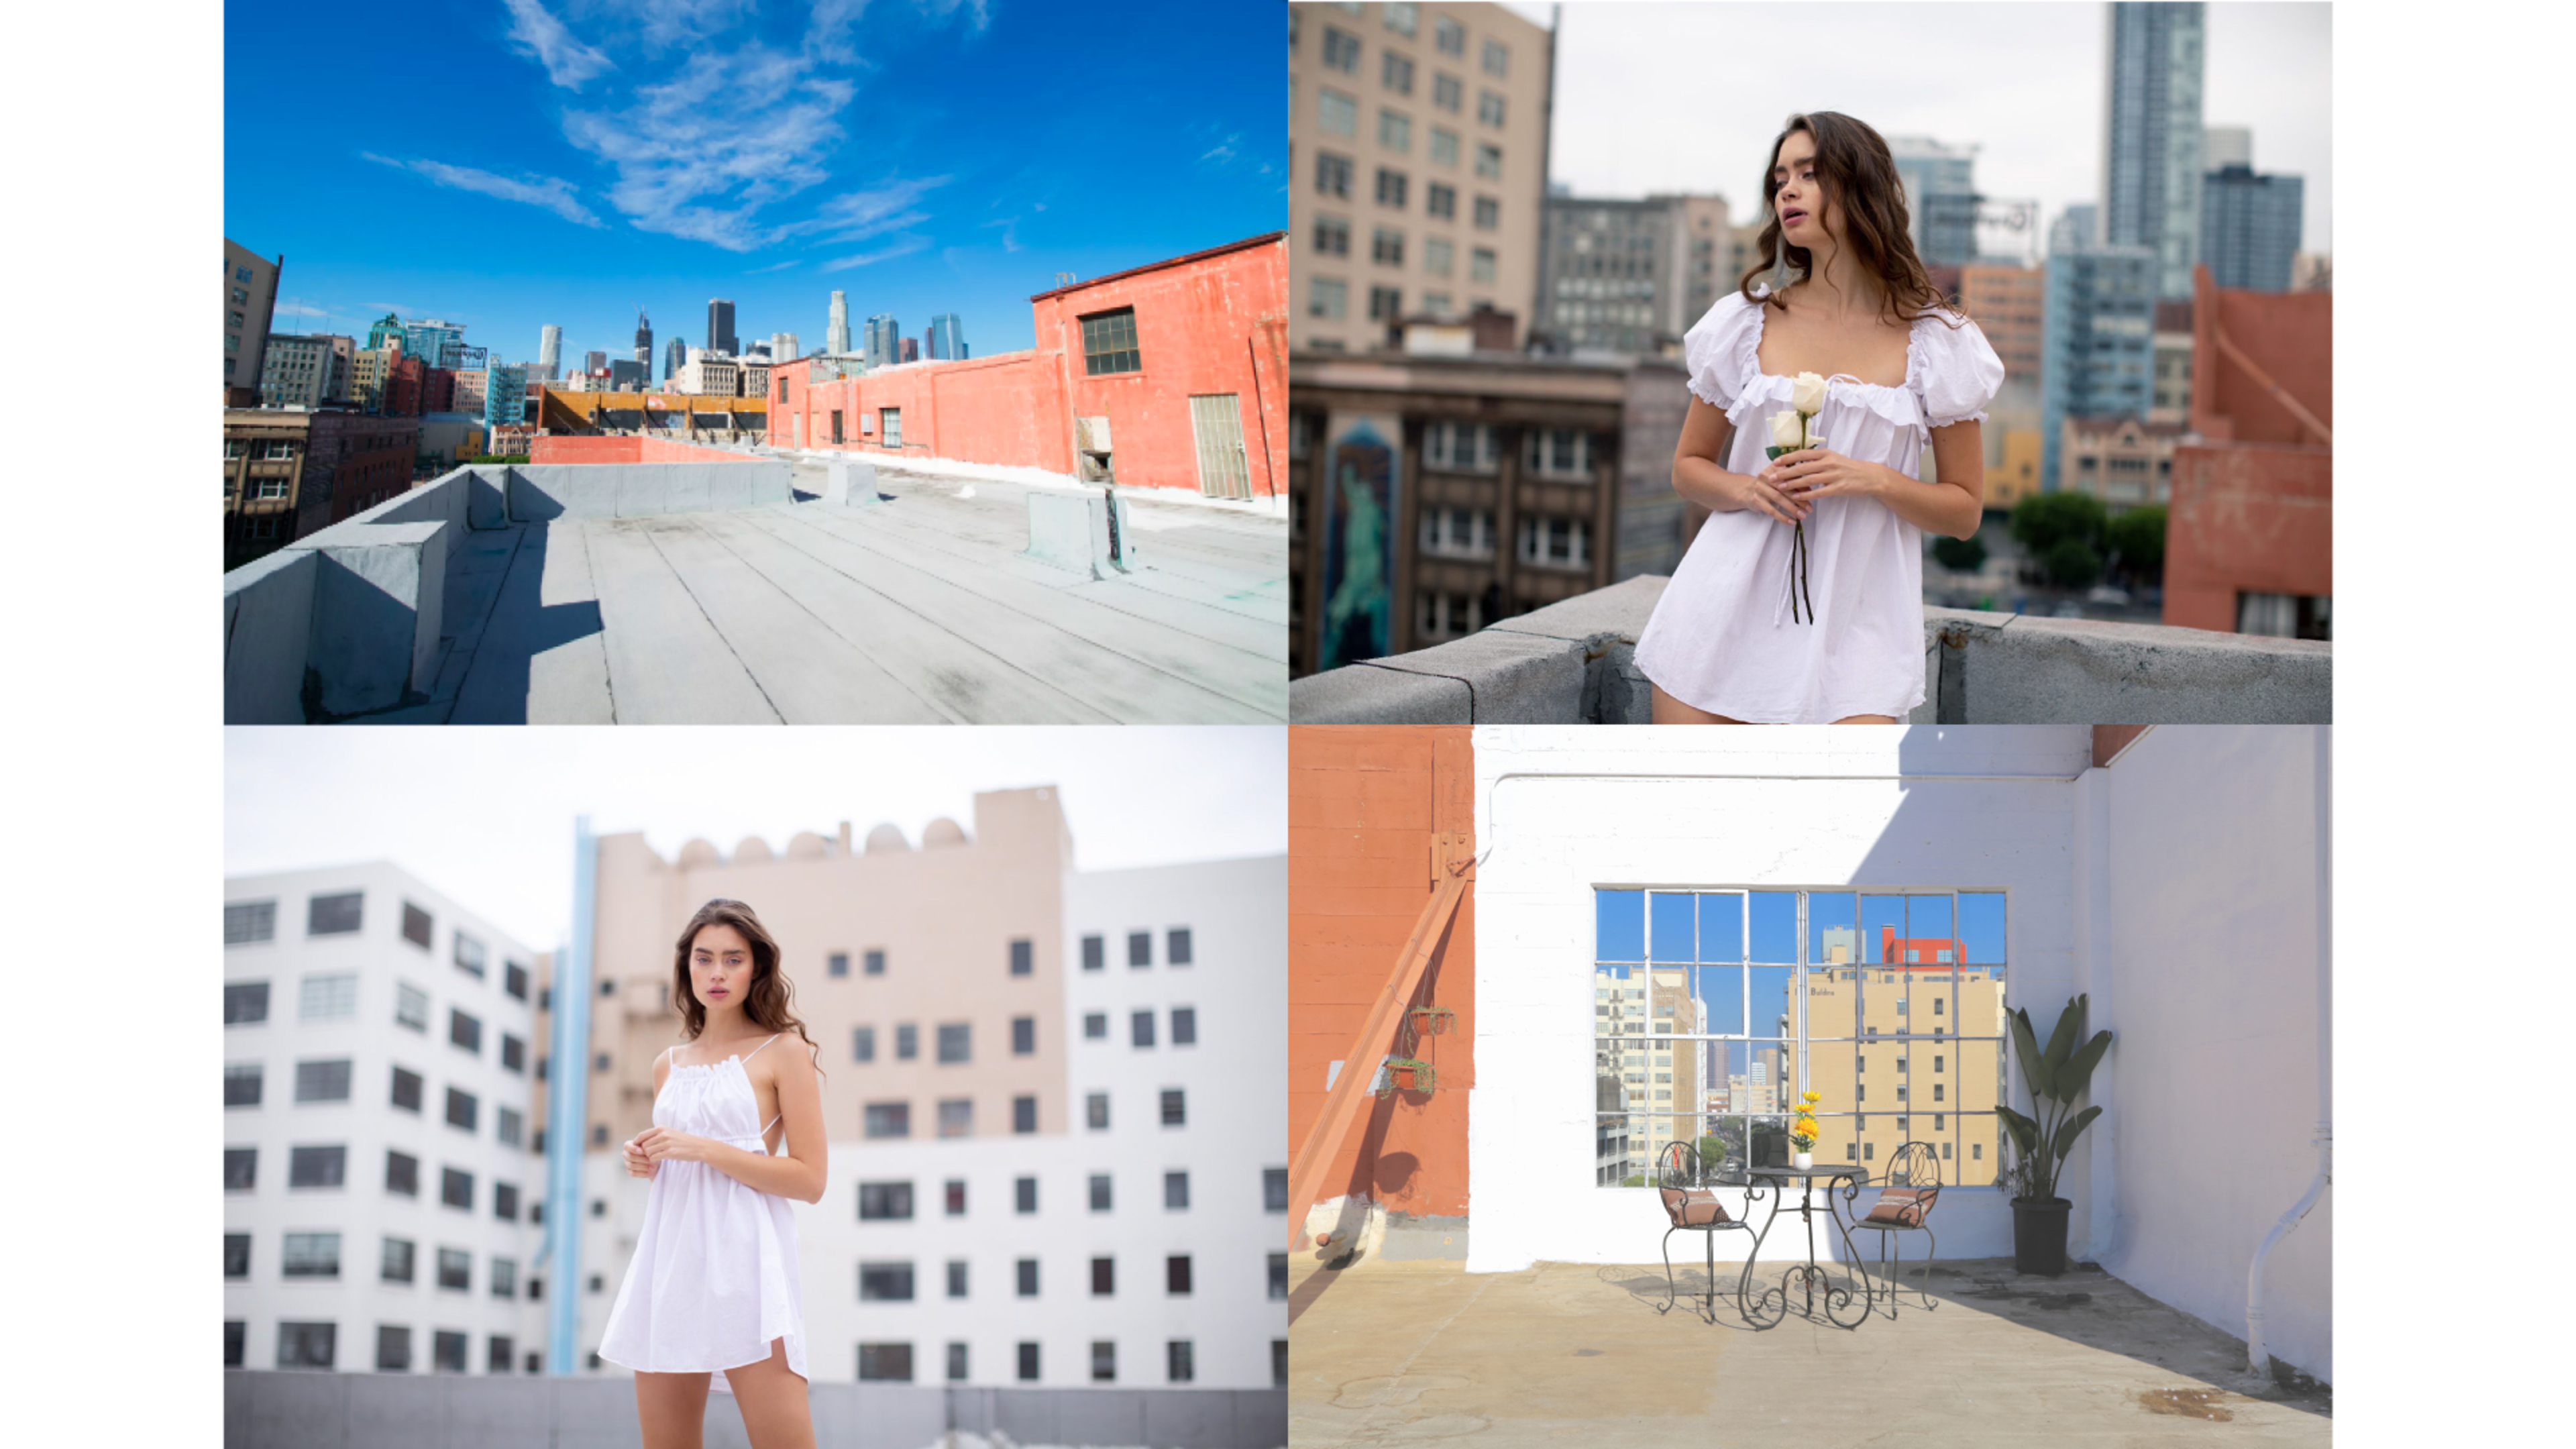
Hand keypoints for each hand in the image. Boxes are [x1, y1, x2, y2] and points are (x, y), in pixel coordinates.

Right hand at [622, 1136, 655, 1178]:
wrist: (655, 1159)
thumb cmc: (651, 1149)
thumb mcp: (650, 1145)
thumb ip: (645, 1145)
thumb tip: (643, 1150)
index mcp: (628, 1145)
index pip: (627, 1146)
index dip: (634, 1149)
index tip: (642, 1151)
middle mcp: (625, 1154)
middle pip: (630, 1157)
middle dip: (642, 1159)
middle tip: (652, 1160)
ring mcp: (626, 1163)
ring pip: (631, 1165)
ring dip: (643, 1166)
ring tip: (653, 1166)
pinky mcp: (629, 1171)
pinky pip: (633, 1173)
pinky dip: (642, 1173)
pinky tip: (650, 1171)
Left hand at [634, 1127, 712, 1165]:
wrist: (698, 1146)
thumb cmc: (682, 1141)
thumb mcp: (669, 1133)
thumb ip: (656, 1135)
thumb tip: (640, 1141)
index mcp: (661, 1128)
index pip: (642, 1136)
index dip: (637, 1144)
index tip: (638, 1150)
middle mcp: (663, 1134)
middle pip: (643, 1145)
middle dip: (644, 1152)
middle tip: (650, 1155)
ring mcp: (667, 1143)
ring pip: (647, 1152)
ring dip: (650, 1157)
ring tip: (656, 1157)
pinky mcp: (671, 1152)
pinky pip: (654, 1158)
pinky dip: (654, 1161)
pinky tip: (660, 1160)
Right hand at [1728, 466, 1810, 524]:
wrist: (1746, 490)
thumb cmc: (1769, 484)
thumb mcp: (1780, 478)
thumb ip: (1794, 480)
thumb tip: (1811, 489)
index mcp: (1775, 467)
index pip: (1791, 476)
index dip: (1803, 485)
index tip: (1813, 494)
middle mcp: (1766, 476)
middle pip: (1786, 488)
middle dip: (1800, 499)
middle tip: (1810, 508)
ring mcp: (1759, 488)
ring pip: (1779, 499)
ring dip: (1792, 509)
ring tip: (1802, 516)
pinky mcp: (1756, 500)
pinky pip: (1771, 510)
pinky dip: (1782, 517)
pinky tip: (1791, 522)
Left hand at [1762, 446, 1887, 503]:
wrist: (1869, 476)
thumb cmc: (1847, 467)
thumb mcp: (1833, 458)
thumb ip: (1817, 459)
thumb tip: (1797, 460)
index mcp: (1826, 453)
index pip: (1803, 454)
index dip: (1788, 458)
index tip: (1775, 462)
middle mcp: (1829, 462)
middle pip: (1802, 467)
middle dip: (1785, 473)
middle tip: (1771, 477)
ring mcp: (1834, 475)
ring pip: (1809, 480)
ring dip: (1792, 484)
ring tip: (1780, 488)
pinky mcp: (1839, 488)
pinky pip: (1819, 492)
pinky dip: (1806, 495)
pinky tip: (1796, 498)